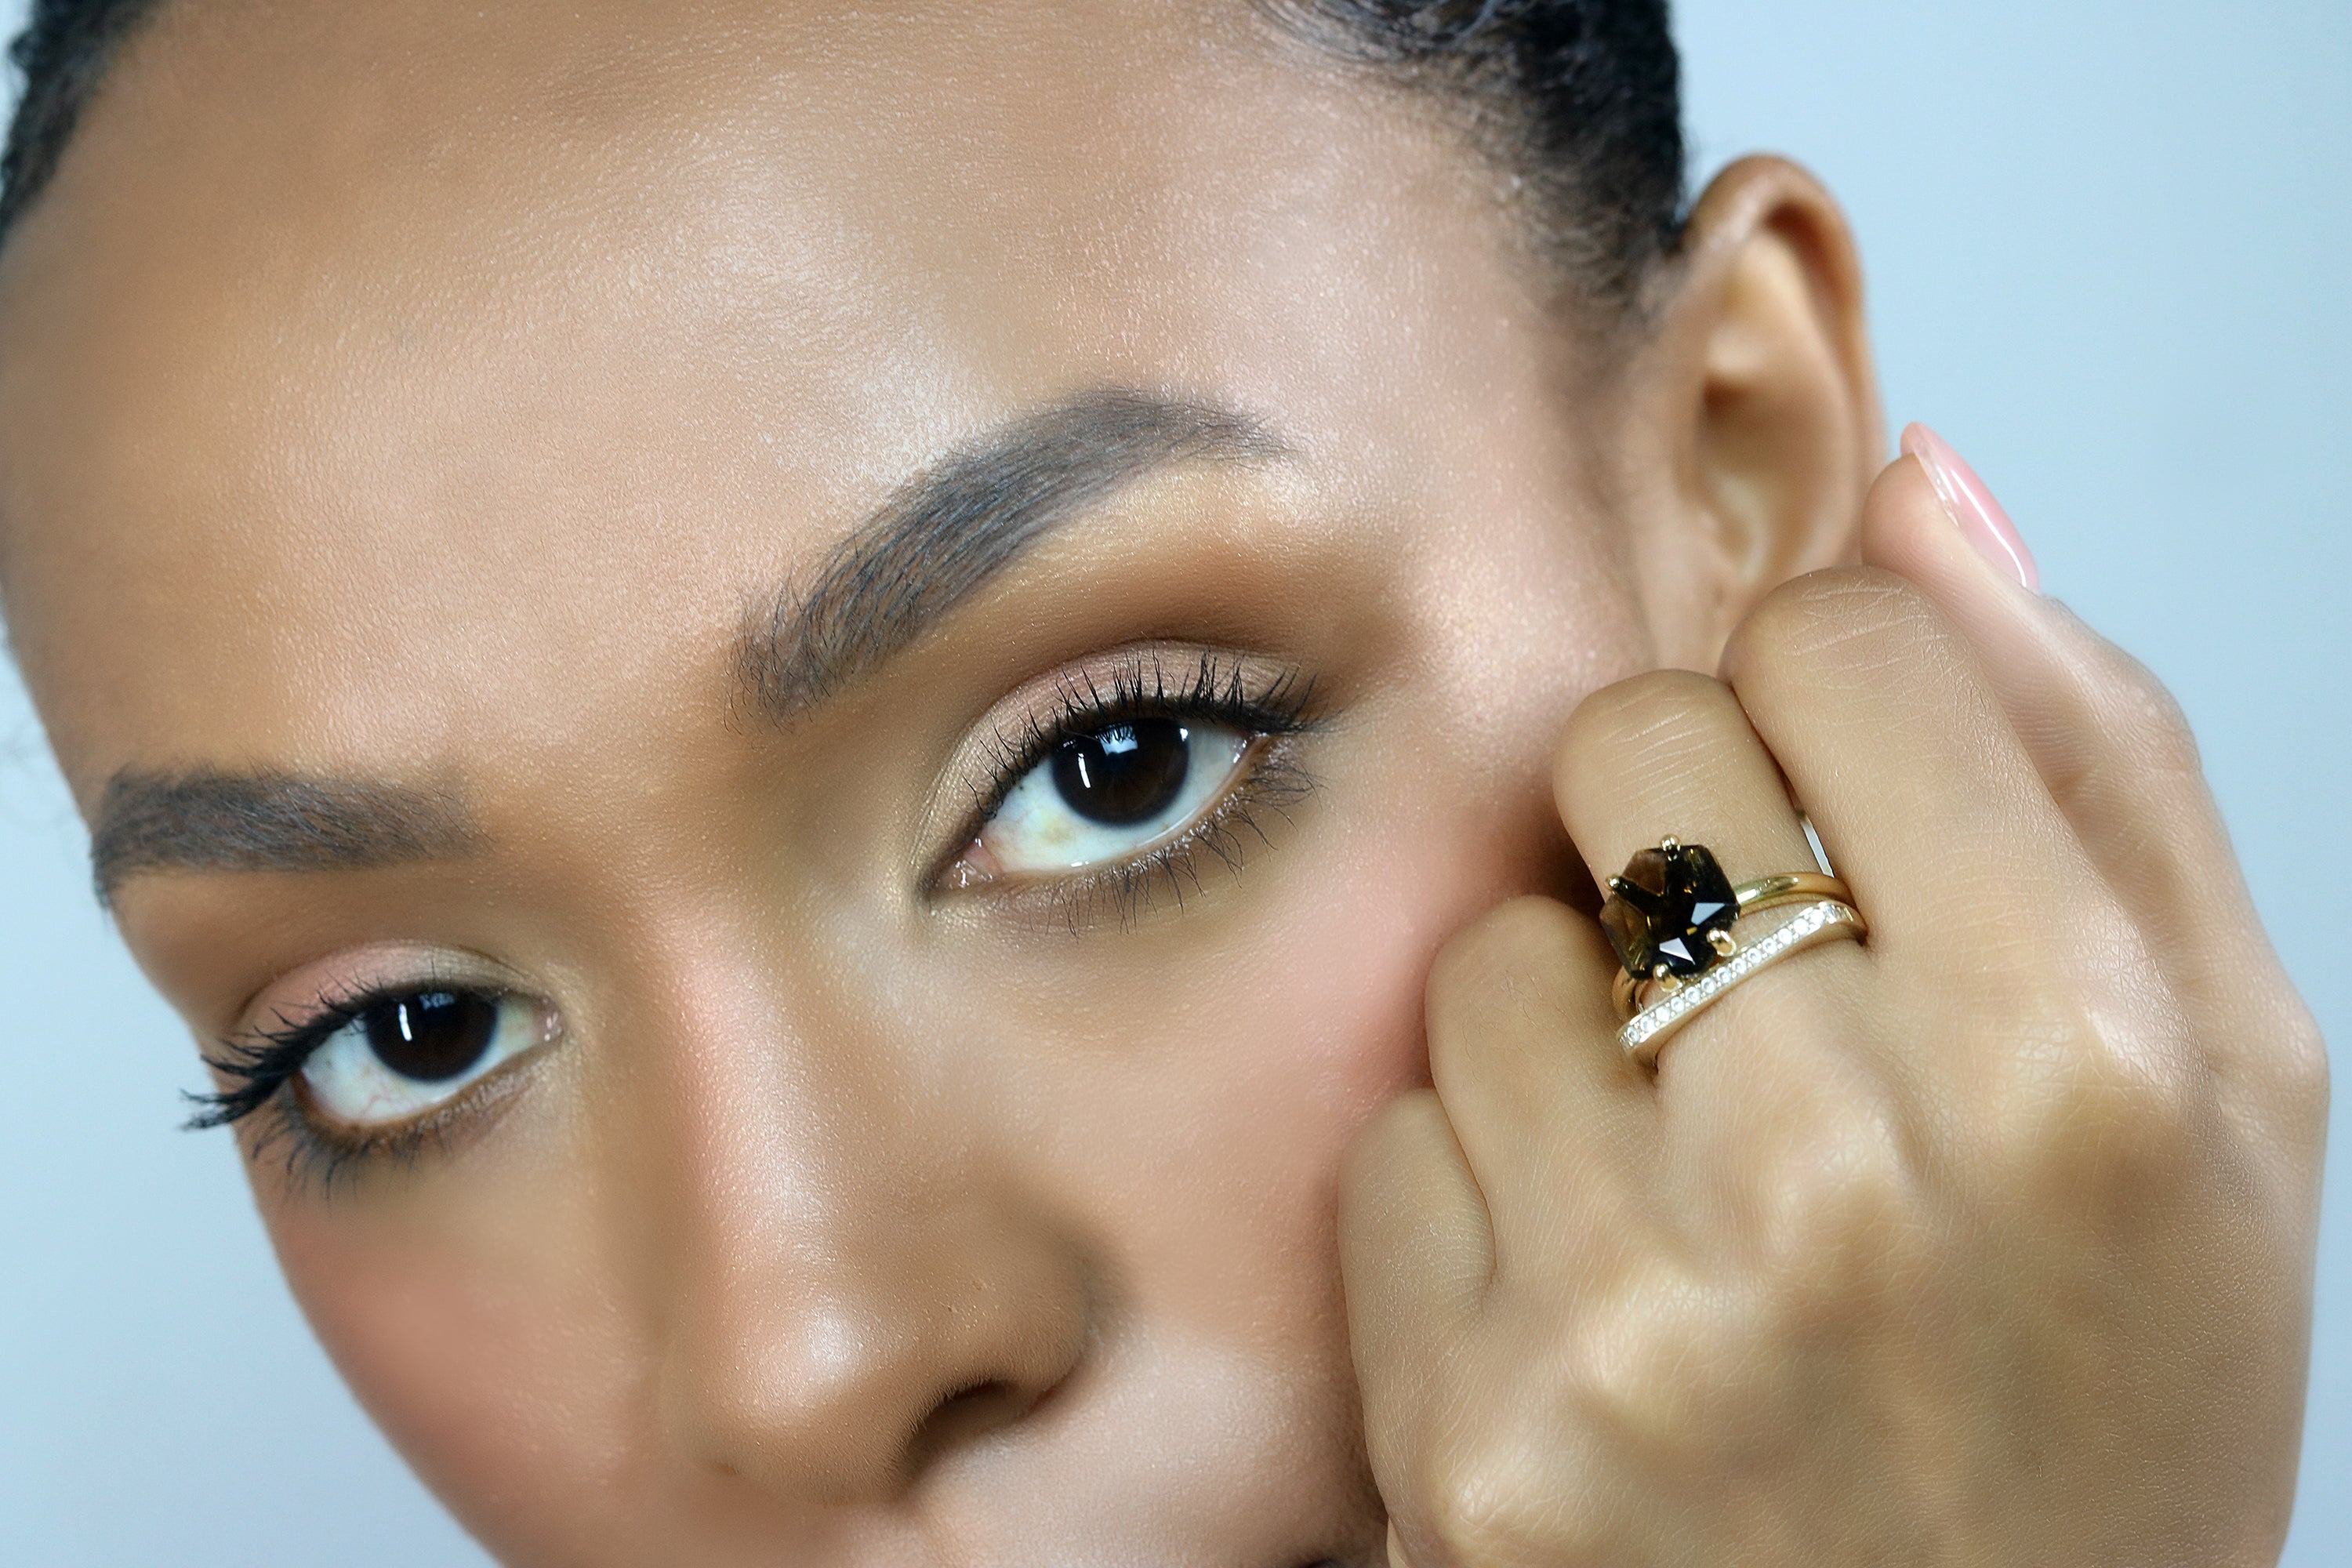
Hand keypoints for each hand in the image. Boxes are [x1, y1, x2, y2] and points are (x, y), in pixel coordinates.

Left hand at [1342, 441, 2327, 1567]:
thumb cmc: (2110, 1392)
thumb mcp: (2229, 1090)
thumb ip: (2095, 756)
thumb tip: (1922, 486)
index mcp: (2071, 1057)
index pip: (1836, 640)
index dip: (1832, 695)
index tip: (1851, 802)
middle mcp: (1847, 1171)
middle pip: (1629, 746)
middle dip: (1684, 829)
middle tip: (1768, 997)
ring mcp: (1637, 1310)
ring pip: (1490, 947)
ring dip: (1574, 1028)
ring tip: (1692, 1184)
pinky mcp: (1475, 1428)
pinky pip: (1394, 1144)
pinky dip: (1476, 1196)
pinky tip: (1598, 1302)